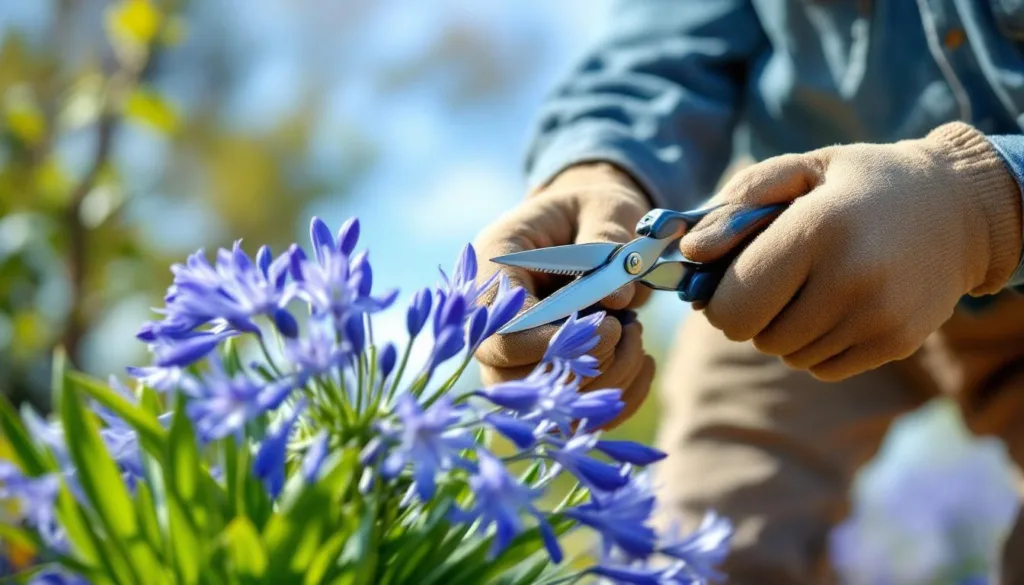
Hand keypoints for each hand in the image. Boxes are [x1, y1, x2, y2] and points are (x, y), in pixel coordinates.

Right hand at [473, 163, 655, 426]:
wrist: (590, 226)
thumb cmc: (593, 211)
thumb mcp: (604, 205)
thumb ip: (607, 237)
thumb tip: (617, 298)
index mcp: (492, 269)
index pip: (496, 333)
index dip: (546, 344)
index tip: (604, 329)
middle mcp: (494, 323)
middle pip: (513, 382)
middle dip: (580, 366)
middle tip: (622, 328)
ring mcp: (517, 358)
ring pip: (547, 406)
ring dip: (606, 380)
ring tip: (633, 332)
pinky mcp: (548, 380)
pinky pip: (578, 416)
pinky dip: (620, 397)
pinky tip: (641, 358)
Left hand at [679, 122, 1022, 380]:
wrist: (959, 208)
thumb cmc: (862, 184)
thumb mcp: (803, 169)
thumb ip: (738, 203)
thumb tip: (691, 251)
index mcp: (818, 229)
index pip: (734, 303)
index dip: (718, 299)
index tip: (726, 282)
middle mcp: (851, 278)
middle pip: (757, 334)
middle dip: (751, 314)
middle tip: (771, 283)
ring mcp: (878, 317)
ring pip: (788, 354)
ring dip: (784, 329)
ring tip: (812, 287)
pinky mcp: (896, 343)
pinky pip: (822, 367)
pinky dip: (816, 346)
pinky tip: (838, 307)